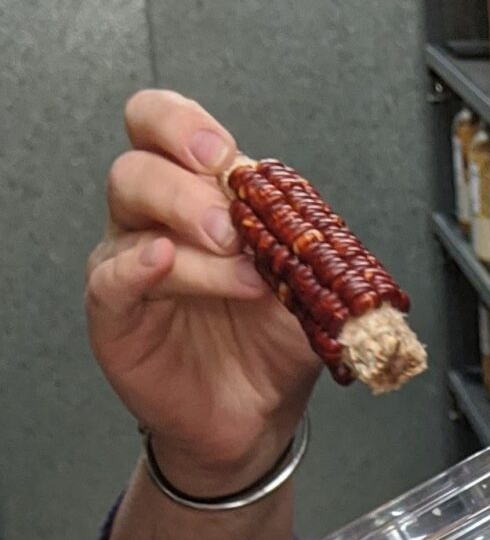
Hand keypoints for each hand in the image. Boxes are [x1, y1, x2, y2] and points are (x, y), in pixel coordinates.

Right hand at [86, 89, 319, 494]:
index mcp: (204, 197)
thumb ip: (316, 252)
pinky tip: (163, 263)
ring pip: (129, 209)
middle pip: (140, 162)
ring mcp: (131, 261)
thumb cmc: (273, 343)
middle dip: (189, 183)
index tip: (225, 154)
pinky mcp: (115, 311)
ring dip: (183, 223)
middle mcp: (159, 219)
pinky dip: (137, 264)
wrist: (257, 413)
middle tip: (232, 223)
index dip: (185, 126)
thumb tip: (329, 230)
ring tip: (236, 265)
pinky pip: (110, 275)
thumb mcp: (313, 291)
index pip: (166, 128)